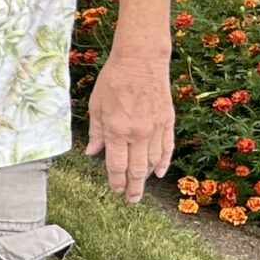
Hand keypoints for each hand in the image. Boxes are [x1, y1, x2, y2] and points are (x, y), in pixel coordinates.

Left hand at [85, 47, 173, 201]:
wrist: (141, 60)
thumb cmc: (113, 80)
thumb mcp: (96, 105)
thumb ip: (96, 132)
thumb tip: (91, 154)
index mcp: (116, 130)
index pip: (116, 165)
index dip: (115, 181)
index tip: (115, 190)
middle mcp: (137, 133)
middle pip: (136, 170)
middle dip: (132, 187)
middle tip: (130, 199)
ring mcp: (155, 128)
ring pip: (153, 162)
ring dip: (146, 177)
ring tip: (140, 188)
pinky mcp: (168, 121)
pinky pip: (167, 148)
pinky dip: (164, 162)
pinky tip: (159, 172)